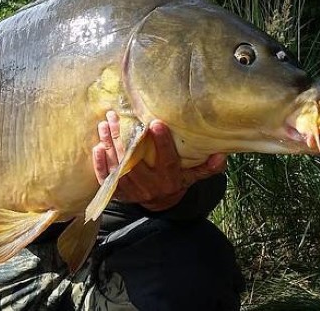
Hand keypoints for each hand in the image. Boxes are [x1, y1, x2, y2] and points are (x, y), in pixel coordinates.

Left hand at [92, 111, 226, 211]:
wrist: (160, 204)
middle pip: (135, 161)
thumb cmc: (177, 181)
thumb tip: (223, 155)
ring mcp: (132, 190)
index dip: (162, 142)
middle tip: (115, 116)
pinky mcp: (119, 193)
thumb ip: (207, 166)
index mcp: (169, 177)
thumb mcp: (193, 175)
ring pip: (118, 167)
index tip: (155, 123)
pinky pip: (107, 180)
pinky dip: (100, 165)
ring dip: (109, 145)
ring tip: (104, 125)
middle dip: (123, 138)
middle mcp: (150, 185)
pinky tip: (96, 148)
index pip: (166, 159)